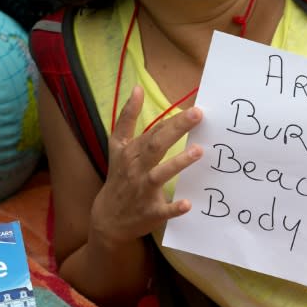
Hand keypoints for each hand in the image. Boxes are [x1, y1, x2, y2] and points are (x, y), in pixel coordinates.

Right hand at [91, 86, 203, 243]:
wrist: (107, 218)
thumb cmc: (118, 176)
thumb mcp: (117, 145)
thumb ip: (127, 117)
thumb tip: (137, 88)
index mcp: (131, 151)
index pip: (154, 131)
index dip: (174, 119)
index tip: (195, 108)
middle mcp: (136, 168)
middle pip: (156, 145)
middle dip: (176, 129)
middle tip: (198, 115)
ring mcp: (143, 191)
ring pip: (159, 175)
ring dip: (178, 163)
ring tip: (198, 151)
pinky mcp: (150, 212)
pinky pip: (163, 209)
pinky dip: (174, 207)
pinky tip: (187, 204)